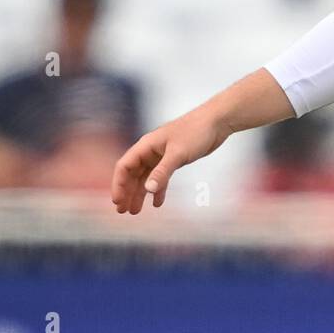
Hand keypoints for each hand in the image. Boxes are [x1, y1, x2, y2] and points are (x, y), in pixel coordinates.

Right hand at [111, 112, 226, 213]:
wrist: (216, 122)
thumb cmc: (196, 132)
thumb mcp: (178, 154)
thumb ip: (162, 172)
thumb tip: (148, 189)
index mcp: (146, 145)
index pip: (124, 166)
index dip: (119, 184)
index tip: (117, 201)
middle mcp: (151, 150)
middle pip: (132, 174)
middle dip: (127, 192)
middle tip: (123, 211)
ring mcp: (162, 155)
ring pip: (146, 177)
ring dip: (140, 193)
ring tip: (136, 211)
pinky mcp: (174, 159)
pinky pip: (161, 177)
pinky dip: (158, 189)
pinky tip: (157, 203)